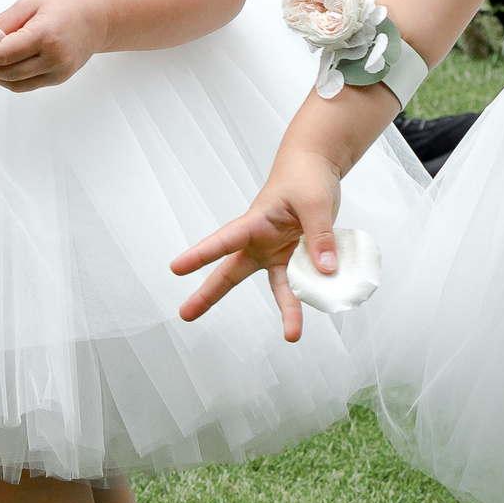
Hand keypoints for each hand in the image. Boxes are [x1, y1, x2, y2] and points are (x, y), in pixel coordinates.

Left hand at [0, 0, 109, 90]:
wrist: (100, 17)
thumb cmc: (68, 4)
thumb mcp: (31, 2)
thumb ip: (5, 21)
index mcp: (45, 35)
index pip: (4, 53)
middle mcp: (53, 58)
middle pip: (7, 72)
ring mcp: (58, 72)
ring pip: (14, 83)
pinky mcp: (59, 79)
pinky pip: (27, 85)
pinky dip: (9, 79)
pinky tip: (1, 66)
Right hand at [168, 143, 347, 343]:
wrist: (315, 167)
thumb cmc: (306, 177)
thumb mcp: (315, 202)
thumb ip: (320, 236)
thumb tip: (325, 271)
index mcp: (256, 221)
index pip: (225, 239)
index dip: (201, 255)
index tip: (176, 268)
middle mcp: (262, 241)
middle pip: (232, 272)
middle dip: (209, 294)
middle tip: (186, 314)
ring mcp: (279, 251)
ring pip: (278, 286)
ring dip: (287, 310)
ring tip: (293, 335)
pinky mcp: (297, 257)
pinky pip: (305, 279)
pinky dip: (317, 289)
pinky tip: (327, 299)